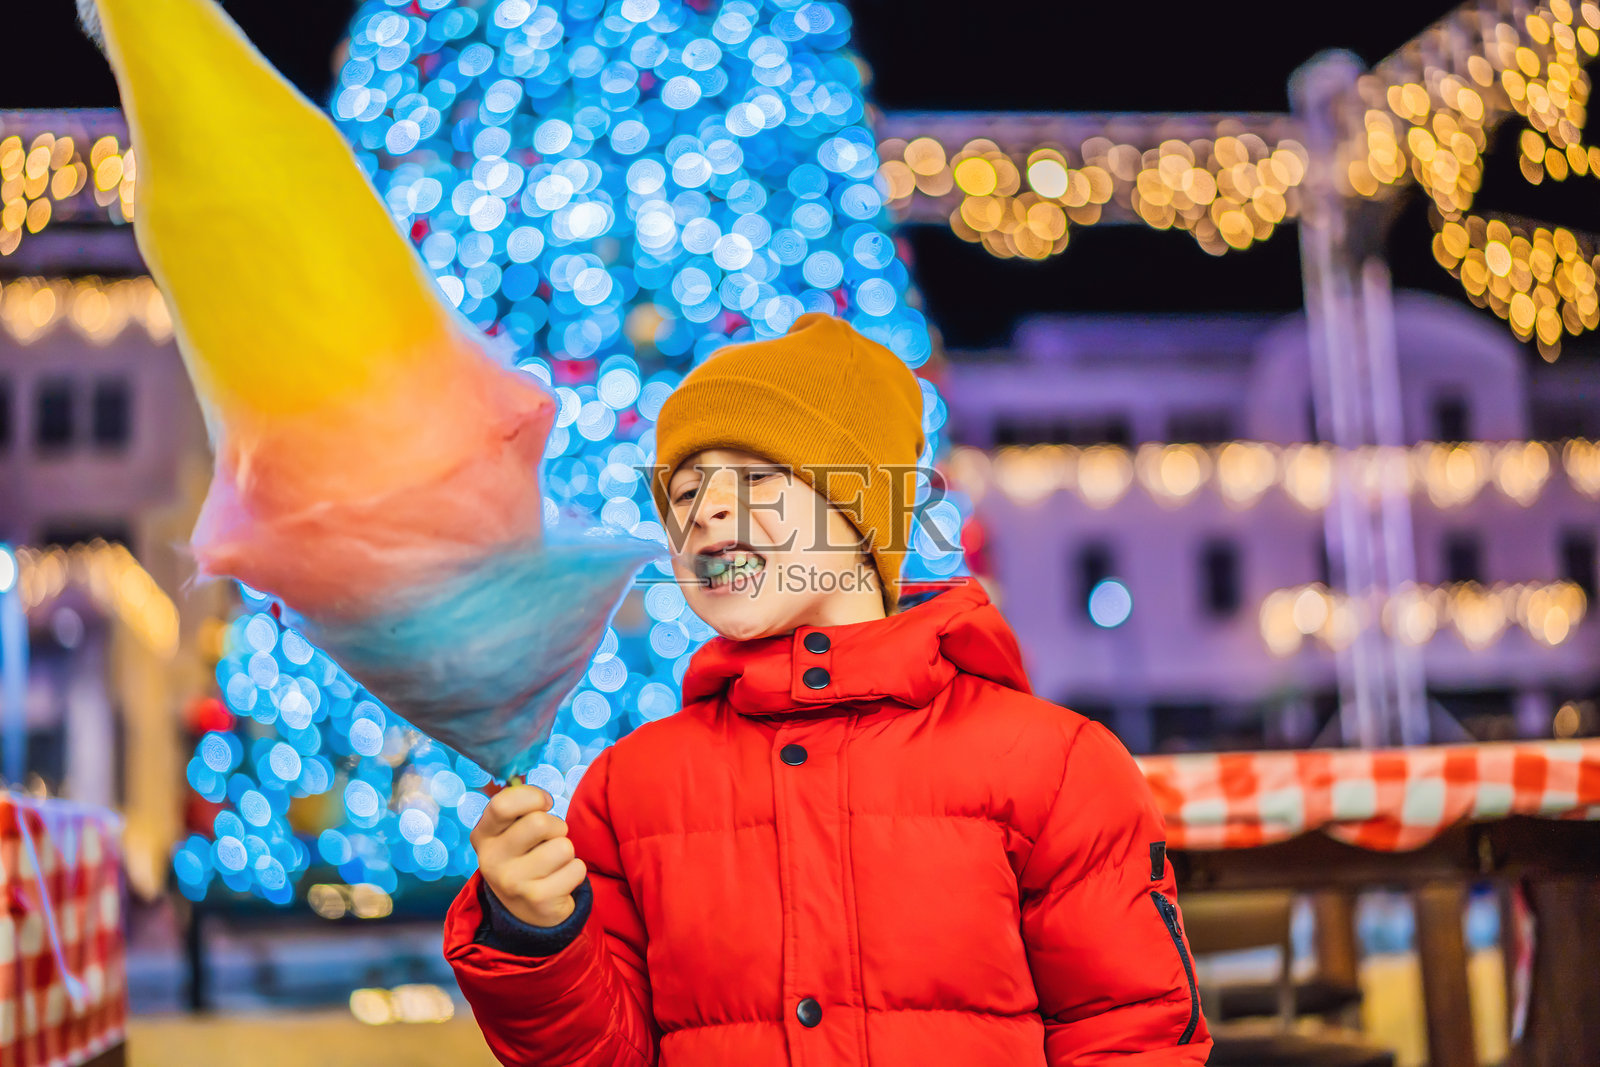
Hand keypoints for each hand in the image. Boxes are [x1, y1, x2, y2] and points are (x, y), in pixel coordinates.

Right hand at [470, 784, 586, 928]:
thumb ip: (520, 808)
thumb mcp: (509, 832)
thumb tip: (543, 799)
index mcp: (483, 835)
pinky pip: (576, 869)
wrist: (524, 910)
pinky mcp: (538, 900)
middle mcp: (492, 860)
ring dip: (566, 851)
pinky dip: (575, 871)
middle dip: (556, 826)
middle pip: (539, 822)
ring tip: (553, 863)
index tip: (544, 804)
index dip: (533, 797)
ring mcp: (514, 883)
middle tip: (550, 840)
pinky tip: (559, 880)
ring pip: (563, 846)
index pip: (502, 804)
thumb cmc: (523, 856)